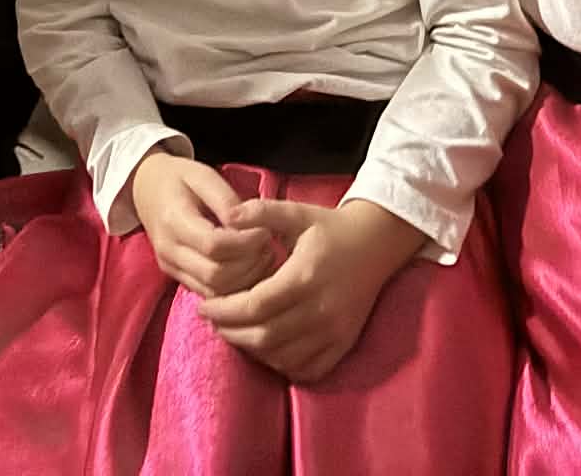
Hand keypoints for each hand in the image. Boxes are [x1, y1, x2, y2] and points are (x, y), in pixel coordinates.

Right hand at [127, 150, 274, 297]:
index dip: (246, 242)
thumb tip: (248, 225)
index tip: (265, 230)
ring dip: (245, 280)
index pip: (213, 245)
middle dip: (249, 264)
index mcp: (173, 219)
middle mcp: (168, 250)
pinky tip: (249, 268)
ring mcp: (171, 267)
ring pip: (214, 291)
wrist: (146, 188)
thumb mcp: (202, 174)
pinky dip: (234, 288)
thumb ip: (226, 199)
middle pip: (215, 274)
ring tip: (261, 256)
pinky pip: (209, 294)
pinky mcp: (177, 278)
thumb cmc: (178, 178)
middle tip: (268, 245)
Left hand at [197, 198, 425, 381]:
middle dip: (231, 333)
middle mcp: (321, 309)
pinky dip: (282, 364)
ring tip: (235, 331)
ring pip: (282, 357)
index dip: (224, 311)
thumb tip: (226, 215)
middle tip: (213, 321)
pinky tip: (267, 348)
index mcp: (305, 276)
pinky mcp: (344, 343)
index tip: (203, 305)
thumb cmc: (330, 228)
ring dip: (252, 350)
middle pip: (264, 337)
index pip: (255, 306)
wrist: (377, 244)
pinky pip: (308, 369)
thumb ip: (261, 211)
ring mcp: (334, 331)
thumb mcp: (296, 212)